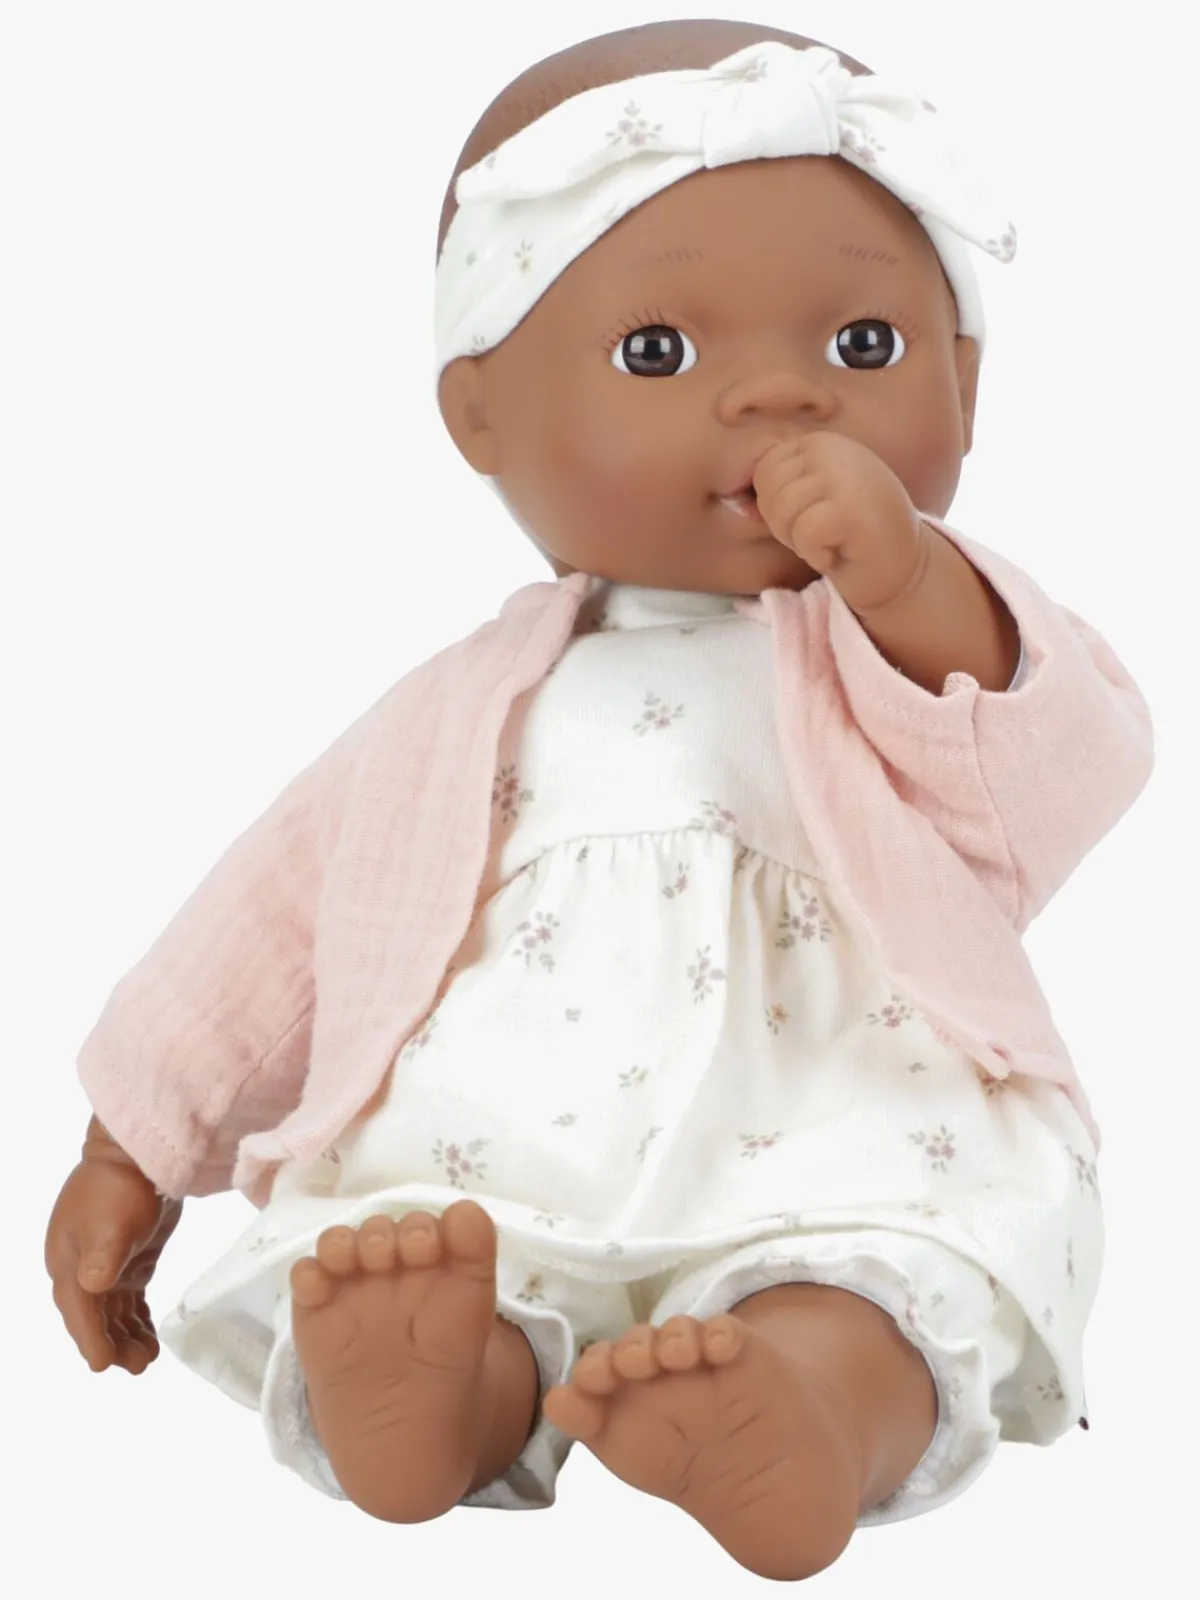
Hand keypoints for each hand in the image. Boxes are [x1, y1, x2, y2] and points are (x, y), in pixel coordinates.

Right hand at [45, 1148, 181, 1373]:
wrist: (138, 1155)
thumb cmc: (120, 1188)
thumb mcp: (111, 1223)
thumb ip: (103, 1258)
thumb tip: (92, 1287)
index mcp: (67, 1262)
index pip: (78, 1309)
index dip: (89, 1338)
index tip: (102, 1364)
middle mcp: (80, 1269)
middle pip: (93, 1317)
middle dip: (112, 1343)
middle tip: (138, 1366)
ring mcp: (105, 1265)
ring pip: (112, 1313)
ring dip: (126, 1337)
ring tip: (148, 1358)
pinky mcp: (129, 1260)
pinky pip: (128, 1301)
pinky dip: (136, 1320)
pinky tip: (147, 1337)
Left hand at [753, 433, 926, 613]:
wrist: (904, 569)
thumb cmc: (851, 539)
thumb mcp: (813, 500)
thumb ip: (780, 487)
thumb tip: (734, 499)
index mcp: (820, 442)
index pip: (764, 470)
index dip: (776, 507)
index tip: (811, 519)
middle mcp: (834, 448)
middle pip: (769, 489)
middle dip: (786, 525)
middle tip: (823, 534)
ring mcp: (846, 474)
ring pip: (783, 511)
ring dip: (801, 541)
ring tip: (833, 541)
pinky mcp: (853, 507)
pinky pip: (804, 533)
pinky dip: (817, 554)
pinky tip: (843, 552)